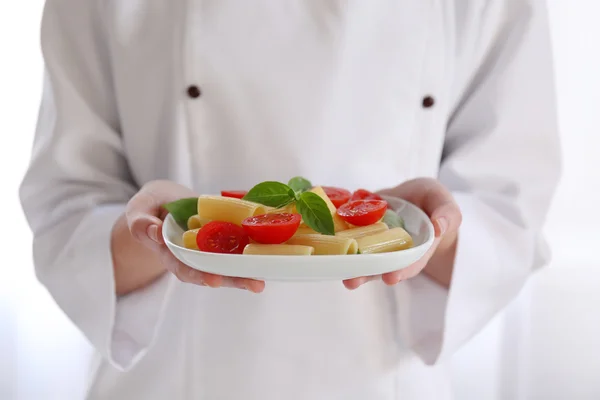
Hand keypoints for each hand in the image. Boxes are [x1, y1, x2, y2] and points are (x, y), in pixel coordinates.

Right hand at [125, 180, 264, 292]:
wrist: (164, 202)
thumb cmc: (149, 207)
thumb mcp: (139, 210)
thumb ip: (141, 223)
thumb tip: (153, 231)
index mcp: (170, 253)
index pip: (184, 267)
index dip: (198, 275)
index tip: (213, 280)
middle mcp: (193, 256)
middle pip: (213, 272)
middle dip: (234, 280)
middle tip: (255, 285)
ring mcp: (209, 249)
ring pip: (228, 264)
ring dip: (246, 272)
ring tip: (264, 280)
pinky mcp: (222, 238)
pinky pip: (237, 247)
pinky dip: (253, 251)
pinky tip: (271, 253)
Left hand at [343, 178, 461, 289]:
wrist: (411, 196)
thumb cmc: (431, 201)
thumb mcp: (443, 202)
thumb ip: (447, 214)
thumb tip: (440, 227)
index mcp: (418, 249)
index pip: (411, 263)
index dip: (401, 271)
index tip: (391, 278)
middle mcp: (394, 251)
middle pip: (381, 267)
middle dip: (367, 275)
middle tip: (353, 281)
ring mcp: (375, 245)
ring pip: (363, 259)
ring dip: (350, 267)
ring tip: (339, 275)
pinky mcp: (360, 234)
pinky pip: (349, 240)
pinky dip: (337, 245)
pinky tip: (325, 248)